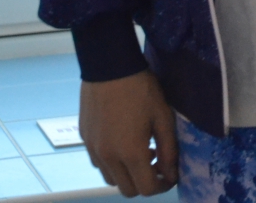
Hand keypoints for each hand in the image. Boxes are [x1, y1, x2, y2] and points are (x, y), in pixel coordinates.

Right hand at [80, 70, 177, 196]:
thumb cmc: (141, 88)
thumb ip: (169, 149)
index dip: (162, 186)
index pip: (146, 189)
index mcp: (131, 153)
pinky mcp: (85, 139)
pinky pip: (99, 162)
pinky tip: (121, 140)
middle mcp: (109, 158)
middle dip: (145, 182)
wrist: (110, 65)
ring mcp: (94, 149)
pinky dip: (112, 162)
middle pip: (128, 189)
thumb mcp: (163, 116)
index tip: (169, 174)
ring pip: (111, 179)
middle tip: (156, 162)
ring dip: (127, 174)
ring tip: (139, 150)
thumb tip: (171, 173)